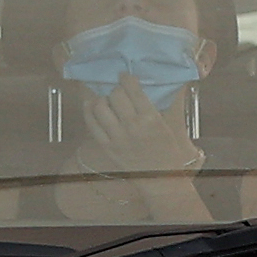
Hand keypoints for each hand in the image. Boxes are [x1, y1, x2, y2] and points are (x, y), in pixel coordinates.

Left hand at [70, 79, 210, 218]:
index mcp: (150, 118)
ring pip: (100, 107)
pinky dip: (89, 110)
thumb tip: (136, 88)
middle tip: (118, 91)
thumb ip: (150, 107)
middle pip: (115, 95)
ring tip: (106, 100)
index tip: (124, 76)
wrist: (161, 179)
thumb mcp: (165, 125)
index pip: (132, 89)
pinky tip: (91, 105)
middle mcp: (132, 126)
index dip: (126, 78)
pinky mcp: (106, 147)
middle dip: (116, 89)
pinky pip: (91, 124)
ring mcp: (117, 137)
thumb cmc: (167, 151)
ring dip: (102, 99)